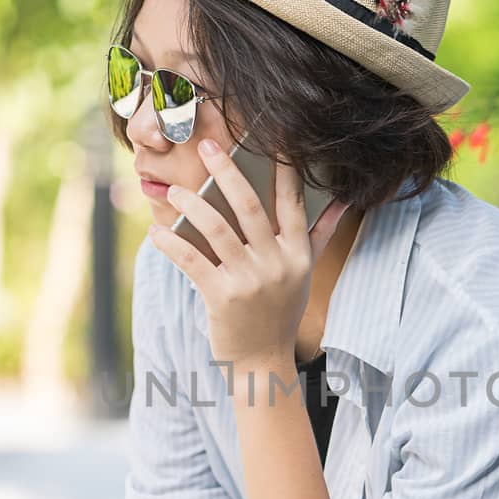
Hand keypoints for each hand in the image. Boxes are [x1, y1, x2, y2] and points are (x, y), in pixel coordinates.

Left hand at [148, 139, 350, 367]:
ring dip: (192, 205)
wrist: (263, 362)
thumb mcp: (304, 274)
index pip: (292, 202)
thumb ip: (320, 235)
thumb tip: (341, 201)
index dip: (283, 167)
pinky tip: (157, 231)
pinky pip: (192, 261)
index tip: (271, 136)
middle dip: (227, 172)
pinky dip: (171, 244)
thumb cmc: (280, 312)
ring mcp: (250, 281)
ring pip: (217, 229)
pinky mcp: (223, 298)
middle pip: (250, 207)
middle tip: (207, 146)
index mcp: (298, 254)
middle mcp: (277, 264)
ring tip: (174, 190)